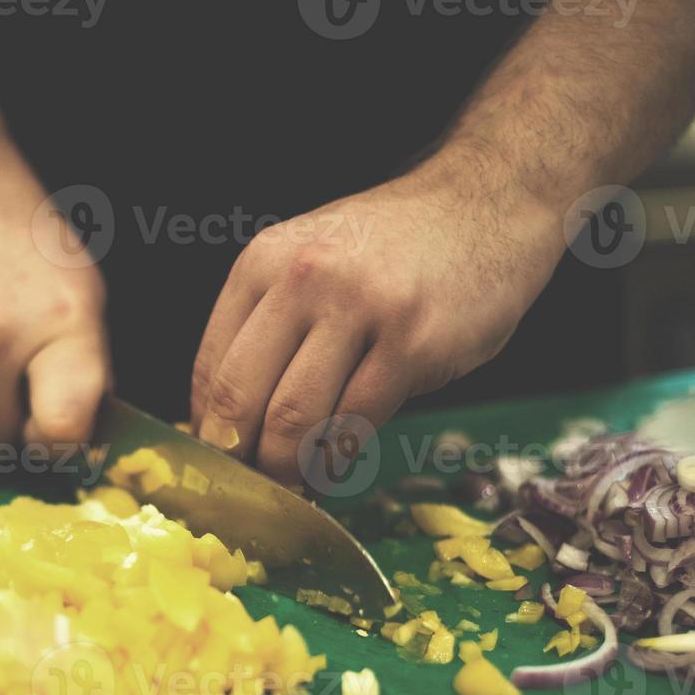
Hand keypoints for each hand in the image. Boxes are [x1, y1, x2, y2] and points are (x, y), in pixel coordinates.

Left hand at [190, 157, 567, 486]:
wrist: (486, 203)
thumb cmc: (394, 247)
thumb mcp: (311, 260)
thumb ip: (269, 325)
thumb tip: (228, 419)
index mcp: (264, 264)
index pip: (210, 368)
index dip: (207, 431)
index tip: (216, 466)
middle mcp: (304, 280)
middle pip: (242, 399)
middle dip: (240, 460)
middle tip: (248, 491)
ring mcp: (361, 310)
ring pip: (296, 419)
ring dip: (288, 470)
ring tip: (292, 488)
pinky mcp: (413, 345)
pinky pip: (358, 424)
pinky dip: (337, 462)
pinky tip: (334, 470)